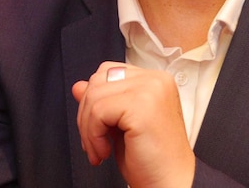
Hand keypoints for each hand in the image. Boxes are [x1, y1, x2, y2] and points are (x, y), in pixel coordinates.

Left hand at [72, 62, 194, 187]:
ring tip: (100, 150)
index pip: (107, 72)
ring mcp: (151, 89)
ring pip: (94, 96)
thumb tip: (78, 86)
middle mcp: (156, 80)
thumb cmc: (151, 159)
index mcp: (154, 80)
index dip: (93, 101)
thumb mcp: (119, 124)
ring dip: (88, 129)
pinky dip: (93, 135)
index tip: (96, 128)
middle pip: (97, 82)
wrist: (171, 184)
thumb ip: (102, 101)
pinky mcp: (142, 105)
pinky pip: (98, 111)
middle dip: (86, 115)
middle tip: (95, 144)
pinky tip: (106, 151)